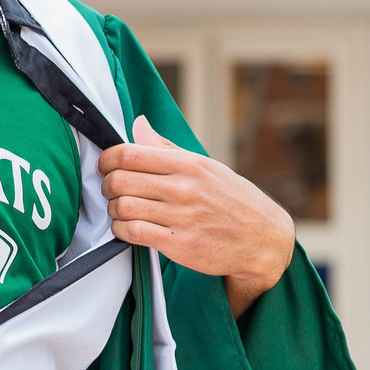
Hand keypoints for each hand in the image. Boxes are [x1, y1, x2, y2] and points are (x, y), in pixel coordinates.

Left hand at [98, 116, 295, 317]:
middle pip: (120, 180)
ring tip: (120, 211)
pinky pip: (134, 233)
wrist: (264, 240)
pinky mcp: (180, 245)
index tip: (105, 166)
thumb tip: (138, 124)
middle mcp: (184, 188)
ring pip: (123, 207)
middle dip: (106, 186)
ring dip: (113, 210)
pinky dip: (121, 231)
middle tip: (110, 191)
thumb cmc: (234, 201)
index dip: (107, 159)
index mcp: (189, 164)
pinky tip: (128, 229)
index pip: (130, 153)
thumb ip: (167, 149)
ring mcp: (182, 217)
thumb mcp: (207, 168)